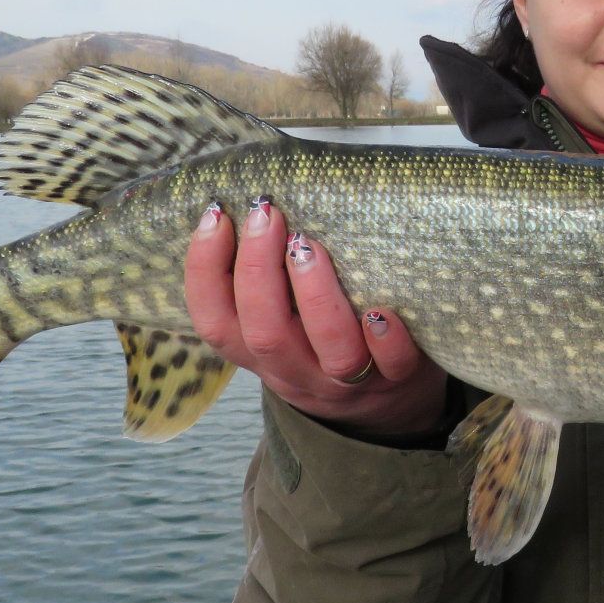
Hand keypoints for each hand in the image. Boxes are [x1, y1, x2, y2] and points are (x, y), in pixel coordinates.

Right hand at [184, 199, 450, 438]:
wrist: (388, 402)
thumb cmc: (327, 340)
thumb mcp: (285, 321)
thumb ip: (268, 280)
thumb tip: (253, 200)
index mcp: (259, 351)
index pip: (214, 320)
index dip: (205, 270)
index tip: (216, 214)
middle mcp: (298, 370)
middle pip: (265, 333)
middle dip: (259, 268)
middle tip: (265, 213)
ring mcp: (348, 380)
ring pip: (328, 348)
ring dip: (316, 295)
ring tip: (309, 245)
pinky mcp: (398, 379)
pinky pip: (393, 366)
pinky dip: (387, 339)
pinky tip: (381, 310)